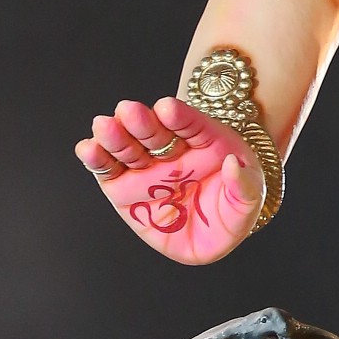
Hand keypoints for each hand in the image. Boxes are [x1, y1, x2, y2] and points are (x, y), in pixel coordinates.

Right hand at [76, 94, 264, 262]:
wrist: (211, 230)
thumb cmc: (231, 209)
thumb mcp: (251, 199)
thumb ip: (246, 186)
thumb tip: (233, 166)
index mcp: (206, 144)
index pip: (193, 126)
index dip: (181, 117)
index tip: (167, 108)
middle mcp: (172, 152)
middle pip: (156, 134)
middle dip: (143, 122)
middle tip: (129, 110)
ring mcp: (146, 169)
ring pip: (129, 148)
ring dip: (116, 136)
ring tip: (104, 126)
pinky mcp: (123, 187)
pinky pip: (109, 171)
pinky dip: (97, 159)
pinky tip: (87, 148)